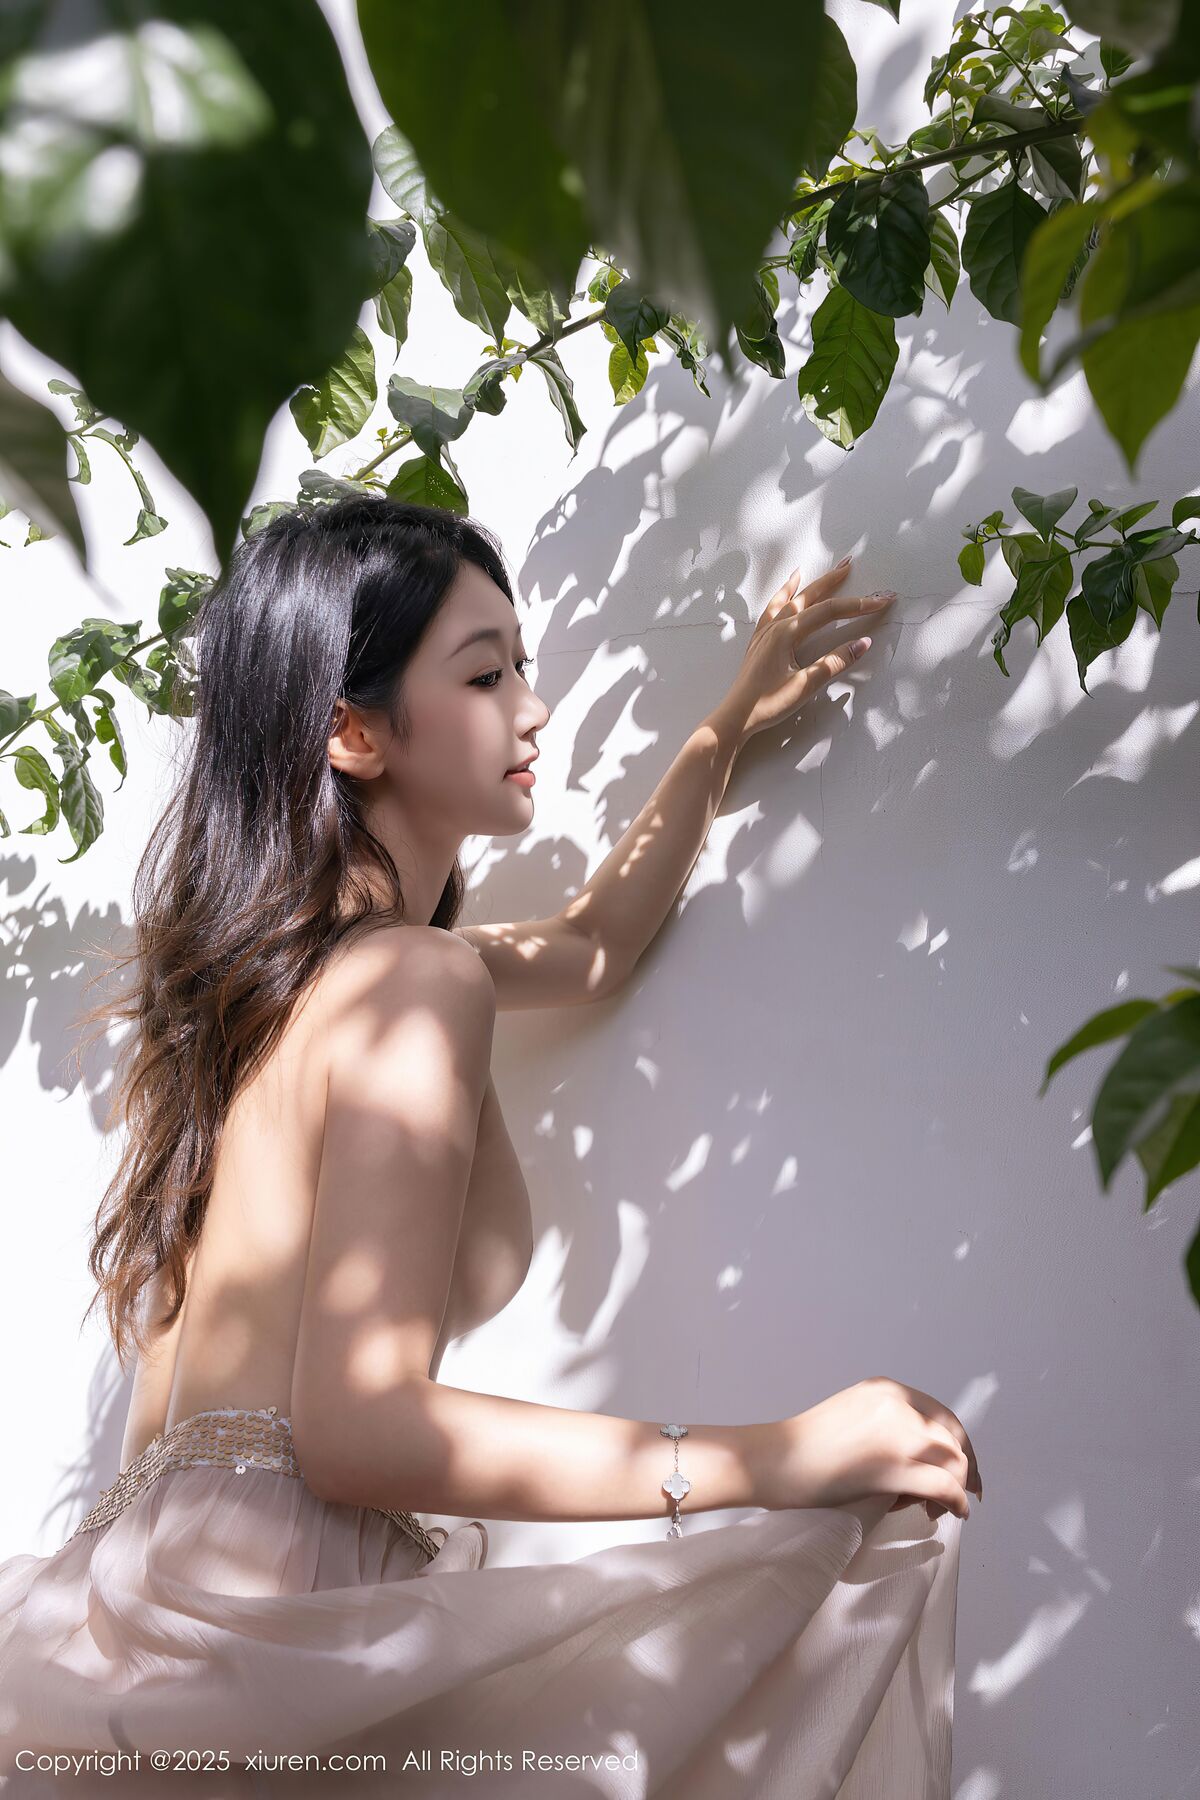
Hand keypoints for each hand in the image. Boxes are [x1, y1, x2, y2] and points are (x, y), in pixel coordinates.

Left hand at [718, 555, 895, 745]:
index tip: (881, 601)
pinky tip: (786, 589)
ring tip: (817, 571)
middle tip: (850, 564)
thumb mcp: (806, 686)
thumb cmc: (768, 704)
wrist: (735, 717)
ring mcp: (765, 632)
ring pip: (789, 599)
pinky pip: (772, 609)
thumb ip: (835, 663)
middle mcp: (775, 626)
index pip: (829, 612)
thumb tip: (863, 644)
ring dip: (807, 585)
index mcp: (787, 633)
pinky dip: (783, 595)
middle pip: (809, 597)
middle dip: (832, 581)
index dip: (857, 606)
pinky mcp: (759, 642)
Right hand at [765, 1376, 982, 1523]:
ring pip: (952, 1461)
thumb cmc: (804, 1447)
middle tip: (967, 1493)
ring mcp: (894, 1435)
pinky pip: (941, 1485)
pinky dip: (955, 1502)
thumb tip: (920, 1456)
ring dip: (955, 1488)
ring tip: (936, 1509)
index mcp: (886, 1390)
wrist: (771, 1459)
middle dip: (966, 1468)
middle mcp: (896, 1404)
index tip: (965, 1469)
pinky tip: (951, 1513)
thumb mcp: (854, 1417)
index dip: (961, 1444)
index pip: (943, 1415)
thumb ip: (886, 1423)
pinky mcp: (889, 1468)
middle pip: (953, 1437)